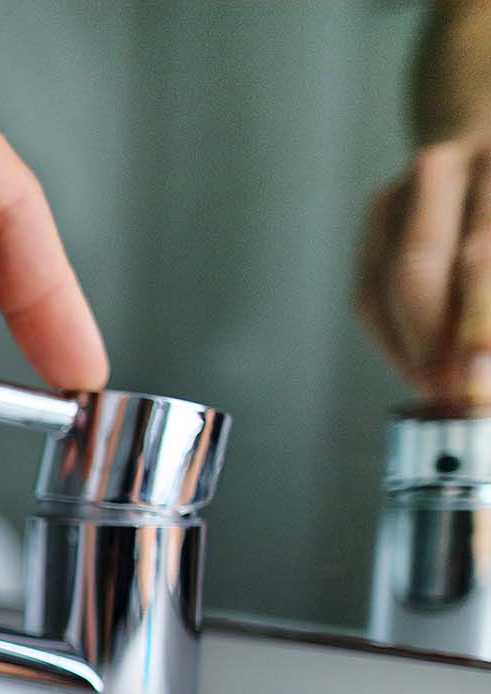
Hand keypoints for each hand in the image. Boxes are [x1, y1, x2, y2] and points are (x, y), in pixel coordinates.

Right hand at [357, 138, 490, 405]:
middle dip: (435, 346)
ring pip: (385, 287)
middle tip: (458, 397)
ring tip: (444, 393)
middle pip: (418, 268)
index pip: (482, 255)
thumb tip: (487, 375)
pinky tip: (422, 370)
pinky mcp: (373, 223)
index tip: (481, 382)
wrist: (490, 139)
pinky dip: (395, 341)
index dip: (478, 324)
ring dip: (415, 351)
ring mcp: (398, 193)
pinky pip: (370, 295)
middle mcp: (444, 169)